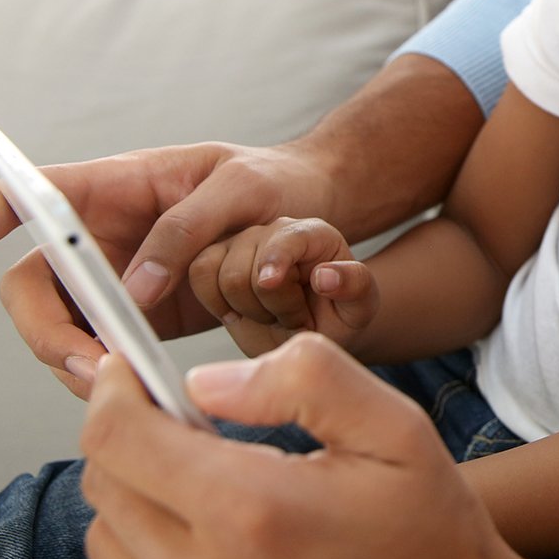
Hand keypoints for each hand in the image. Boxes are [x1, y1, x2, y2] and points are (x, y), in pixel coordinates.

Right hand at [0, 141, 333, 398]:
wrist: (312, 206)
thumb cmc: (273, 180)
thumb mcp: (242, 187)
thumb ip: (188, 229)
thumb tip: (134, 291)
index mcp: (112, 184)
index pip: (23, 195)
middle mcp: (99, 234)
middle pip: (29, 286)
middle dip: (44, 332)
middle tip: (89, 368)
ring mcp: (113, 277)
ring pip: (59, 329)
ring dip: (77, 365)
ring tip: (126, 388)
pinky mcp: (137, 316)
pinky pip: (98, 351)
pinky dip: (109, 377)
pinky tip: (142, 394)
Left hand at [79, 335, 558, 558]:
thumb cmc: (427, 532)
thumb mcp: (394, 428)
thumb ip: (305, 380)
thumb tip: (206, 381)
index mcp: (251, 514)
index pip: (119, 438)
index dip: (114, 388)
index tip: (129, 367)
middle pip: (105, 484)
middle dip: (132, 434)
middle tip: (188, 418)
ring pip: (108, 537)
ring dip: (139, 493)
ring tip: (207, 479)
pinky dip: (152, 547)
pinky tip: (214, 533)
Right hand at [188, 217, 379, 357]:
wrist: (315, 325)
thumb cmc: (338, 312)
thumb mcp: (361, 305)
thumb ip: (355, 286)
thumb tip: (325, 276)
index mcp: (313, 234)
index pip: (287, 238)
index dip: (275, 258)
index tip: (269, 282)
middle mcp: (273, 232)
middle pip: (243, 266)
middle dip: (267, 306)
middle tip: (295, 319)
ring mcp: (241, 243)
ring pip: (213, 270)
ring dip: (239, 306)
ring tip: (270, 316)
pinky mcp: (215, 259)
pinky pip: (197, 275)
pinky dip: (213, 301)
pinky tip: (240, 313)